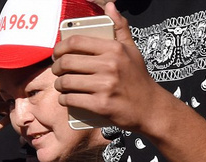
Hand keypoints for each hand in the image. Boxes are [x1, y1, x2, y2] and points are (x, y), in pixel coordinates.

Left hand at [51, 3, 167, 131]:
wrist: (149, 108)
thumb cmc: (137, 78)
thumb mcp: (132, 50)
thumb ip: (120, 27)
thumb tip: (110, 6)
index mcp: (114, 49)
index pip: (76, 42)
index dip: (60, 47)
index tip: (57, 53)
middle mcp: (109, 66)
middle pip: (67, 62)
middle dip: (56, 67)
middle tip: (57, 71)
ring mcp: (105, 86)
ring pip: (66, 82)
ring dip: (58, 85)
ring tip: (61, 85)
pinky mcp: (100, 105)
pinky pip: (70, 99)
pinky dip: (64, 100)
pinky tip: (66, 98)